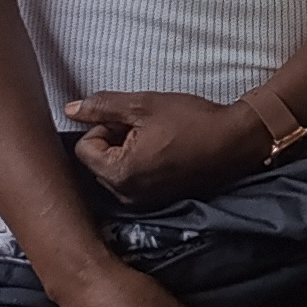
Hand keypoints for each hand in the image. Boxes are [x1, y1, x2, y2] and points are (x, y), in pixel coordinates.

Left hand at [68, 91, 270, 209]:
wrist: (235, 141)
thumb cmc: (191, 120)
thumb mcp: (143, 105)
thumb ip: (103, 106)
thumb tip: (70, 109)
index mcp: (119, 174)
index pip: (84, 148)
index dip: (104, 126)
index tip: (131, 119)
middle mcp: (127, 195)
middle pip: (97, 162)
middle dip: (113, 141)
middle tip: (144, 127)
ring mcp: (143, 202)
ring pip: (114, 170)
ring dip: (126, 152)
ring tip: (156, 138)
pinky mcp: (157, 201)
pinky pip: (132, 181)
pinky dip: (140, 164)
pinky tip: (163, 150)